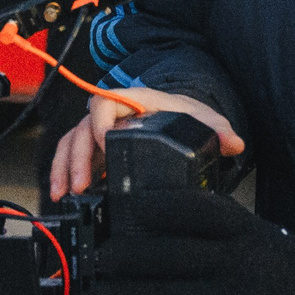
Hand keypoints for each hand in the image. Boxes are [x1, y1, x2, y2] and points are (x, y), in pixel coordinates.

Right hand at [48, 90, 244, 199]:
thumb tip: (233, 143)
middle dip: (78, 158)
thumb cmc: (185, 113)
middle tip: (82, 185)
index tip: (105, 147)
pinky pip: (71, 156)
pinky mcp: (95, 148)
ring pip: (71, 143)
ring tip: (63, 193)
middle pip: (83, 129)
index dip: (100, 123)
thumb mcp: (202, 118)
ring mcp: (99, 130)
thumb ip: (218, 131)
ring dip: (64, 168)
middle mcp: (111, 113)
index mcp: (133, 100)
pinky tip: (61, 194)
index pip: (105, 103)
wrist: (178, 116)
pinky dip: (63, 173)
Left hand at [90, 188, 294, 294]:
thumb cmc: (278, 268)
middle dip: (120, 257)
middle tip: (95, 260)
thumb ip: (213, 228)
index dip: (155, 206)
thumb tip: (149, 222)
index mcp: (241, 228)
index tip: (126, 207)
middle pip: (164, 253)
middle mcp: (235, 260)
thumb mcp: (254, 234)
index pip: (192, 208)